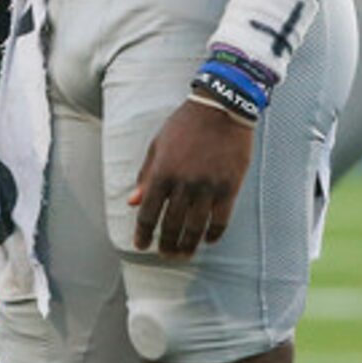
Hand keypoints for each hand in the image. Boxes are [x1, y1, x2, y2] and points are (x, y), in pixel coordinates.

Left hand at [131, 98, 254, 256]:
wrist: (221, 107)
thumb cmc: (185, 124)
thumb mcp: (158, 145)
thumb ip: (146, 175)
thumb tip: (132, 201)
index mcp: (162, 173)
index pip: (147, 213)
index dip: (142, 233)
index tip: (140, 246)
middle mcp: (183, 184)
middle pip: (171, 225)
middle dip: (165, 245)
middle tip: (165, 255)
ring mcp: (207, 187)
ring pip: (195, 228)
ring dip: (187, 246)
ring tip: (183, 255)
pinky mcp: (229, 187)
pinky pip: (220, 220)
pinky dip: (213, 234)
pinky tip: (208, 240)